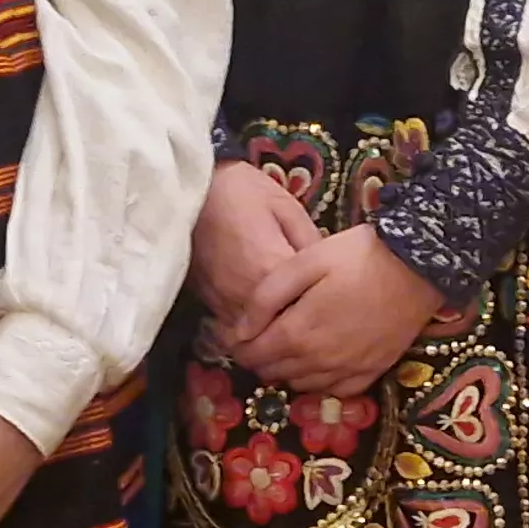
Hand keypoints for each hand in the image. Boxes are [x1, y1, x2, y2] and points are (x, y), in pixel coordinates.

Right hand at [192, 160, 320, 327]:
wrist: (189, 191)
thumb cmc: (241, 192)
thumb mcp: (286, 206)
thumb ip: (310, 242)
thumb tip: (332, 270)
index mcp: (272, 269)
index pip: (309, 305)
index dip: (328, 306)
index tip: (339, 302)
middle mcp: (247, 296)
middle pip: (284, 327)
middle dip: (304, 325)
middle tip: (322, 316)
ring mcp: (226, 305)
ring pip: (259, 335)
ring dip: (277, 331)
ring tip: (297, 319)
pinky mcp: (210, 307)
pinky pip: (238, 331)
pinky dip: (254, 330)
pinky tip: (267, 317)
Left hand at [225, 224, 443, 399]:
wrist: (419, 265)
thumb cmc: (358, 256)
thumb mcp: (306, 261)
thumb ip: (266, 297)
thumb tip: (239, 332)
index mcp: (299, 334)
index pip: (254, 354)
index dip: (238, 346)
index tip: (234, 333)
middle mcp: (321, 361)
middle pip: (275, 372)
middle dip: (260, 358)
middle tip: (260, 336)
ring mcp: (349, 370)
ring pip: (302, 385)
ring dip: (288, 370)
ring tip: (289, 345)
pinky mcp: (373, 371)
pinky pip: (336, 391)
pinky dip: (320, 381)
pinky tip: (320, 362)